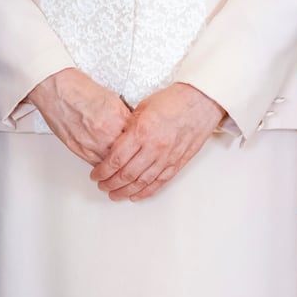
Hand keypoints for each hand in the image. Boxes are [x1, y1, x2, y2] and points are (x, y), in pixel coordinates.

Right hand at [28, 68, 131, 165]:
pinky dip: (103, 164)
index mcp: (117, 118)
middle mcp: (105, 133)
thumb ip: (122, 115)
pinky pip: (96, 164)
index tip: (142, 144)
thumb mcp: (110, 97)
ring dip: (117, 165)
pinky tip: (106, 162)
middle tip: (134, 156)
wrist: (55, 87)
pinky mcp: (78, 149)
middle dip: (131, 156)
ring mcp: (91, 144)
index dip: (140, 143)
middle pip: (127, 154)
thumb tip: (130, 125)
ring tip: (121, 163)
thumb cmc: (77, 88)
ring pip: (112, 163)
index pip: (137, 139)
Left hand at [90, 83, 225, 201]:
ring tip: (114, 194)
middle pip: (126, 174)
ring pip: (142, 182)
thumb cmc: (173, 101)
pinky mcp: (178, 163)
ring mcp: (167, 157)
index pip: (116, 159)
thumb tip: (115, 140)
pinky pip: (160, 183)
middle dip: (110, 183)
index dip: (102, 171)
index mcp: (141, 132)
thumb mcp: (142, 107)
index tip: (95, 174)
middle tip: (101, 186)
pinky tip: (135, 196)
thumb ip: (128, 126)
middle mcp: (154, 148)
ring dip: (126, 191)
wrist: (201, 102)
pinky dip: (146, 192)